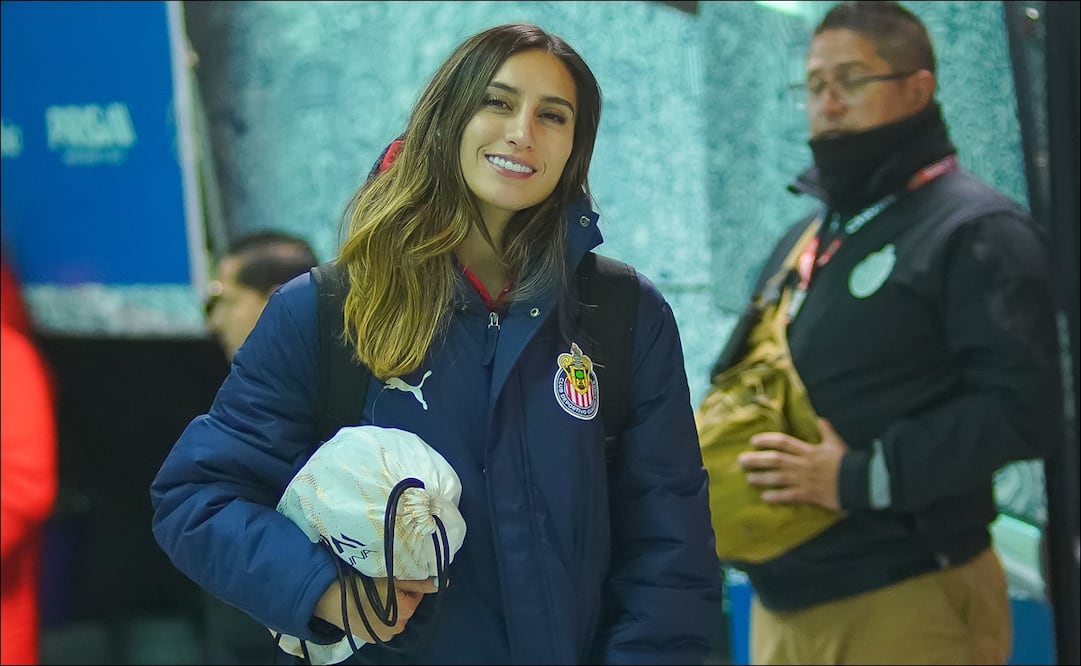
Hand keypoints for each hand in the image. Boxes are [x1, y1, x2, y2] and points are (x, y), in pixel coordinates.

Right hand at [315, 575, 436, 643]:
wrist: (331, 597)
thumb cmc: (363, 583)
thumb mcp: (391, 577)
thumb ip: (418, 582)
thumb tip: (442, 583)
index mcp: (407, 611)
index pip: (417, 593)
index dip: (408, 583)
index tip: (395, 576)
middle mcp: (399, 628)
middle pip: (406, 606)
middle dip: (399, 596)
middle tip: (383, 585)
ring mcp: (384, 636)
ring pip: (395, 616)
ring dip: (390, 607)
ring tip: (374, 595)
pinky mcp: (370, 638)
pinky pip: (382, 625)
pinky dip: (379, 617)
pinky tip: (368, 607)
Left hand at [737, 418, 846, 509]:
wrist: (859, 481)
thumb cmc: (847, 461)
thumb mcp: (836, 443)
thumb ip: (826, 431)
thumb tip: (820, 419)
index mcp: (808, 450)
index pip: (783, 442)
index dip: (767, 440)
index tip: (753, 441)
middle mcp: (802, 464)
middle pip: (775, 459)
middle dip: (756, 459)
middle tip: (741, 460)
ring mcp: (804, 479)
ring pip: (778, 477)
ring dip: (762, 478)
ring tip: (748, 478)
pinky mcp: (808, 494)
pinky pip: (789, 495)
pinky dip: (776, 496)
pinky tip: (765, 497)